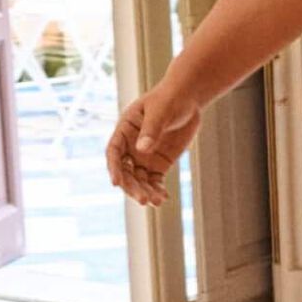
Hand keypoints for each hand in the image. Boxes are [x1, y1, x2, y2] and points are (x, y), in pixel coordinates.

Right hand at [106, 80, 201, 207]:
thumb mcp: (160, 111)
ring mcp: (144, 157)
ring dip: (145, 191)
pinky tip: (163, 199)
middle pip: (126, 171)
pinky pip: (155, 181)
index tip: (116, 183)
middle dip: (132, 186)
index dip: (113, 168)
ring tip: (156, 202)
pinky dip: (157, 190)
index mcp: (124, 130)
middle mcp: (131, 147)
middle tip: (143, 199)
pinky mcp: (159, 163)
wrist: (187, 100)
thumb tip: (143, 149)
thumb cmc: (170, 99)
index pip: (113, 152)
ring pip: (139, 179)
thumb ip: (151, 129)